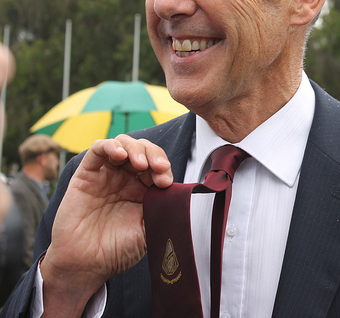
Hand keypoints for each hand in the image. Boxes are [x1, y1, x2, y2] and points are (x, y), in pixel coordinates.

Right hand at [40, 135, 171, 315]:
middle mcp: (126, 179)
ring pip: (124, 144)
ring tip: (141, 163)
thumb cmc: (117, 250)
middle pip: (144, 150)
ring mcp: (107, 175)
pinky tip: (120, 155)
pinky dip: (110, 146)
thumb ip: (164, 210)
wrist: (86, 265)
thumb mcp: (149, 230)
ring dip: (136, 149)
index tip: (166, 182)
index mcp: (144, 190)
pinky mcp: (86, 174)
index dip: (164, 167)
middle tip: (158, 168)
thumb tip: (183, 197)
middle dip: (154, 155)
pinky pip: (98, 149)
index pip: (158, 165)